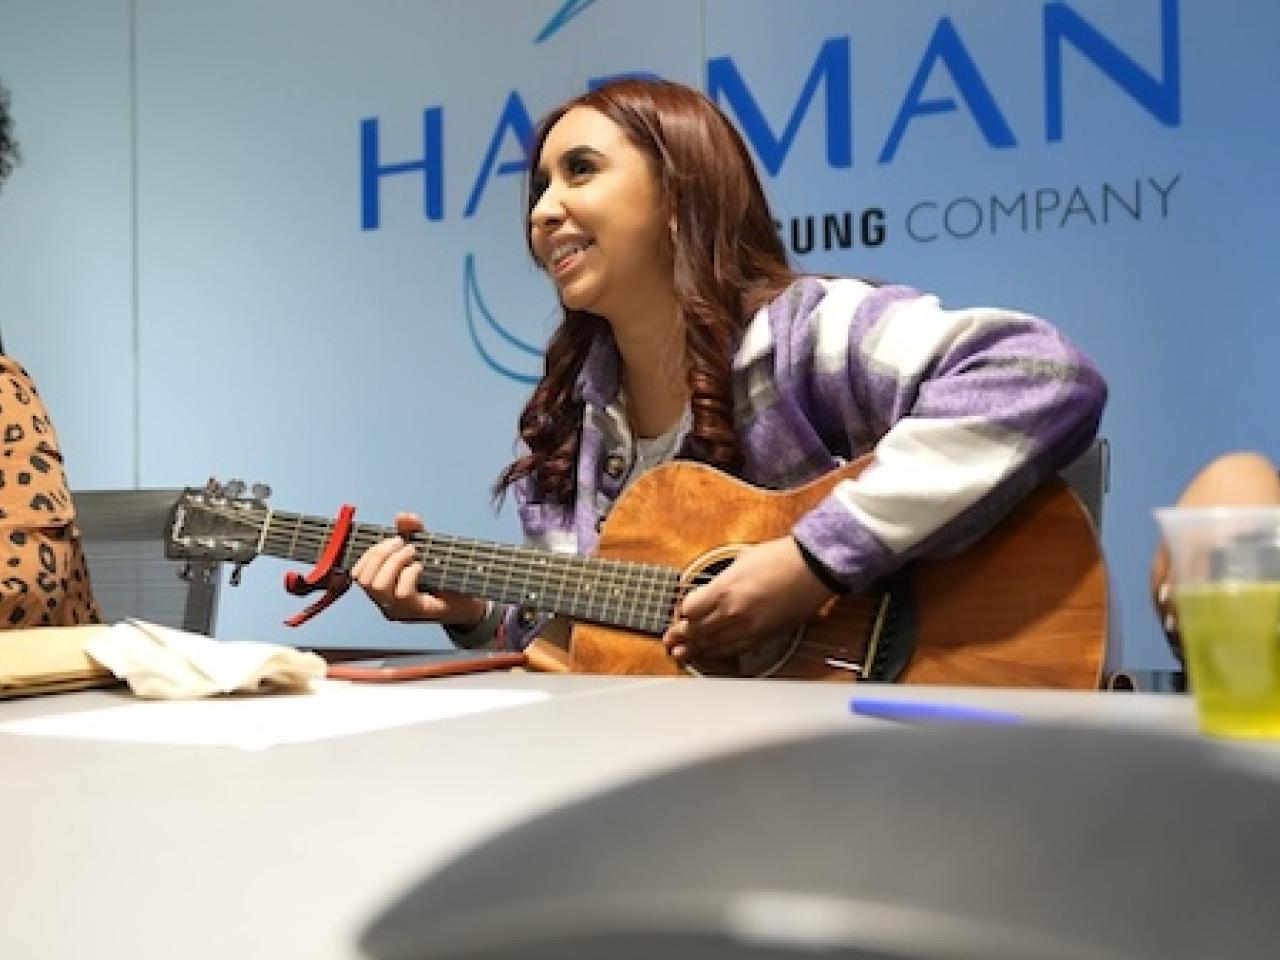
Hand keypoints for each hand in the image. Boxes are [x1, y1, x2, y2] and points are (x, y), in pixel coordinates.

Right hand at [350, 512, 486, 625]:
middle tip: (405, 545)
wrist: (470, 602)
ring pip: (379, 586)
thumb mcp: (427, 550)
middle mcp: (385, 602)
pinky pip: (402, 594)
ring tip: (413, 552)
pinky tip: (421, 567)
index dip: (370, 553)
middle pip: (365, 579)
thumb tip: (403, 516)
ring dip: (394, 562)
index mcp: (382, 588)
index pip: (357, 573)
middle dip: (381, 555)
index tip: (393, 540)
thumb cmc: (445, 578)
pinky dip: (409, 573)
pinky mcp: (418, 612)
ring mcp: (400, 610)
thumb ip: (414, 532)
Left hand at [662, 537, 834, 663]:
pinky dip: (719, 653)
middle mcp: (733, 613)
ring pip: (713, 646)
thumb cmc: (781, 558)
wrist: (812, 569)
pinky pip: (734, 650)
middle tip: (669, 641)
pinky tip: (710, 654)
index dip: (682, 612)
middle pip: (697, 631)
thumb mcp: (741, 560)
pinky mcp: (763, 637)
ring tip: (682, 654)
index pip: (689, 611)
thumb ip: (722, 579)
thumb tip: (712, 590)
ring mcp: (749, 628)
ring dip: (695, 650)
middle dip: (680, 636)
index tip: (681, 612)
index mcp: (724, 590)